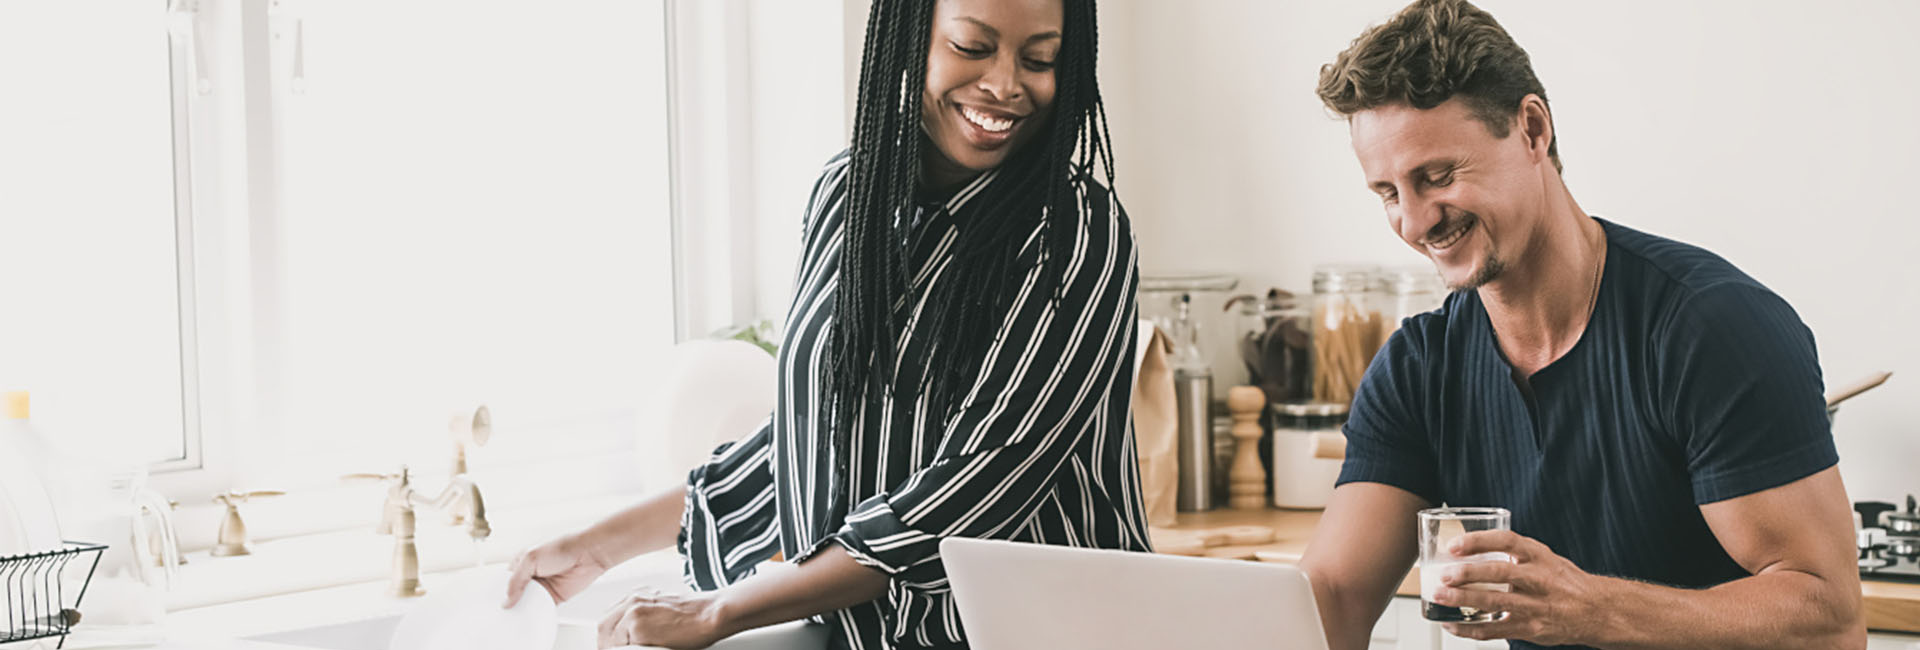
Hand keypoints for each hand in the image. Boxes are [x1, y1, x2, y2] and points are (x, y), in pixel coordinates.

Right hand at [505, 532, 612, 607]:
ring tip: (517, 615)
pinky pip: (542, 607)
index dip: (499, 591)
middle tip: (505, 611)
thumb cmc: (562, 546)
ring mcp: (543, 586)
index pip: (505, 580)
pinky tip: (532, 615)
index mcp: (522, 562)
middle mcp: (531, 574)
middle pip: (516, 593)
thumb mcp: (531, 558)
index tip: (494, 602)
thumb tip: (506, 599)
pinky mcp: (555, 596)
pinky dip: (538, 612)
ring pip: (528, 602)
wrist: (589, 553)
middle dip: (512, 602)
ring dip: (524, 608)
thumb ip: (516, 580)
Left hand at [597, 586, 728, 648]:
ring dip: (615, 647)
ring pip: (608, 635)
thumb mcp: (662, 607)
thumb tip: (631, 633)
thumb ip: (644, 615)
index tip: (613, 644)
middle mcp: (632, 600)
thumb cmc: (694, 614)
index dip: (609, 633)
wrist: (710, 614)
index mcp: (637, 595)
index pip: (611, 616)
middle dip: (606, 641)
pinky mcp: (637, 626)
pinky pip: (620, 645)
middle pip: (604, 624)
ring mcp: (633, 612)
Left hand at [1432, 529, 1605, 646]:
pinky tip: (1452, 625)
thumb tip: (1472, 546)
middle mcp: (1539, 579)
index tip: (1455, 545)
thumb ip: (1515, 553)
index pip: (1507, 541)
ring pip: (1495, 603)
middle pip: (1499, 573)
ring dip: (1463, 600)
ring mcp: (1535, 606)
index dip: (1479, 541)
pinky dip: (1469, 629)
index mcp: (1540, 556)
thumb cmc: (1565, 581)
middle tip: (1444, 574)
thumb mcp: (1545, 558)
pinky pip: (1495, 631)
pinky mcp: (1531, 629)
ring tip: (1440, 596)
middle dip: (1468, 574)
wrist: (1598, 611)